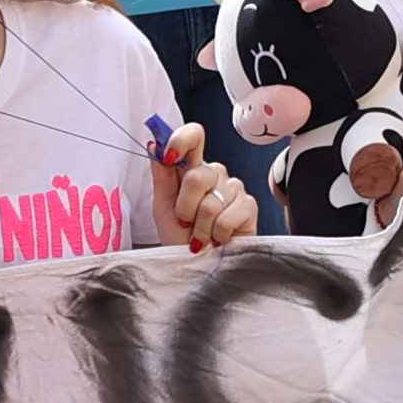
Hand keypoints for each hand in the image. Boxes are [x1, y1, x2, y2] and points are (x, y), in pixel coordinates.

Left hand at [159, 128, 260, 251]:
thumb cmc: (178, 237)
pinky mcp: (248, 205)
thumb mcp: (162, 206)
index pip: (194, 136)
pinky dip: (217, 235)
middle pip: (198, 175)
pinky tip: (219, 238)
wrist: (195, 266)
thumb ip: (161, 174)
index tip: (169, 157)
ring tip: (202, 236)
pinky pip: (227, 217)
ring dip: (201, 228)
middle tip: (186, 223)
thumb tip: (154, 145)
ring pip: (211, 202)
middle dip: (185, 207)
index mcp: (192, 168)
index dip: (181, 140)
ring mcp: (233, 188)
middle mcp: (214, 174)